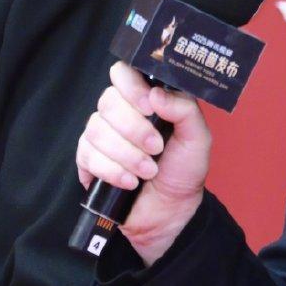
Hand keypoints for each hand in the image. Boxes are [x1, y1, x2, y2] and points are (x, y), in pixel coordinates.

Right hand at [76, 61, 211, 263]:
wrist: (170, 212)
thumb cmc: (183, 171)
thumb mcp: (197, 138)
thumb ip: (184, 110)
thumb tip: (155, 94)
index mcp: (143, 99)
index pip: (122, 73)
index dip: (130, 87)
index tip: (148, 107)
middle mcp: (118, 112)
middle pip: (108, 102)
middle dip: (134, 130)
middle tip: (156, 150)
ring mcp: (100, 135)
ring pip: (97, 130)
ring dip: (126, 155)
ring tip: (147, 172)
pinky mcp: (87, 159)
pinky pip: (87, 155)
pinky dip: (111, 171)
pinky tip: (129, 182)